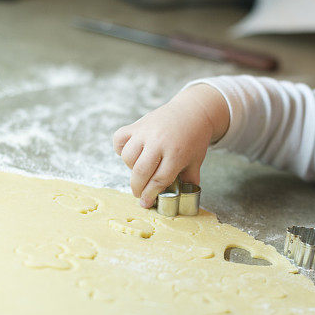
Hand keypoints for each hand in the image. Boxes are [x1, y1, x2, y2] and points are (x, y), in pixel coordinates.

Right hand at [113, 84, 228, 207]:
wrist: (192, 112)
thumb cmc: (194, 138)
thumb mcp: (195, 161)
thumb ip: (189, 180)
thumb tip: (183, 199)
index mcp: (176, 154)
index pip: (158, 180)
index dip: (150, 195)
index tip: (145, 203)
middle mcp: (159, 142)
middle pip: (141, 172)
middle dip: (137, 188)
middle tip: (139, 193)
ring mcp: (146, 132)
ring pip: (128, 157)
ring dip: (131, 168)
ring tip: (141, 168)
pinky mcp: (138, 124)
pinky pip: (119, 139)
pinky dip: (121, 148)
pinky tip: (131, 152)